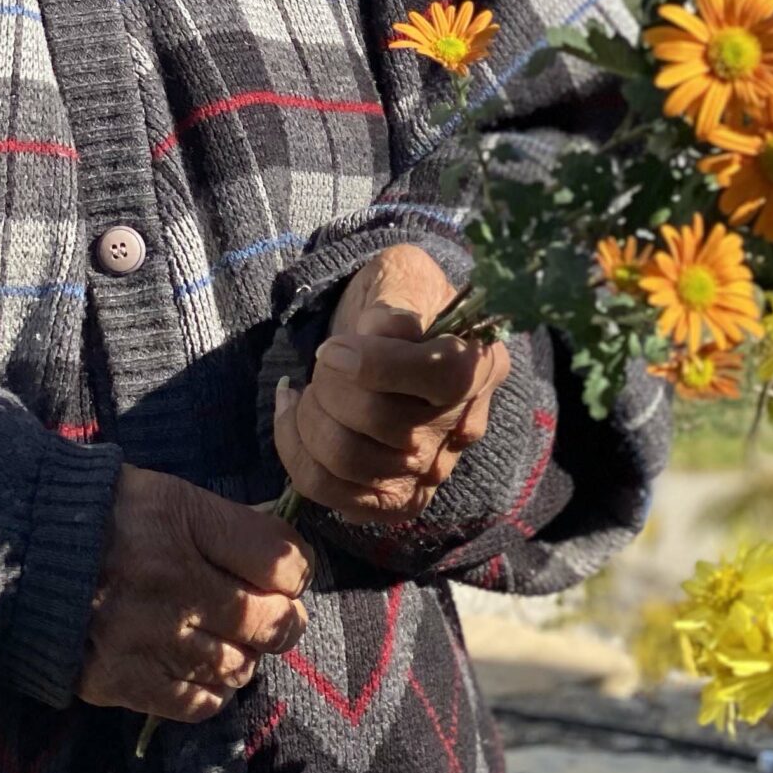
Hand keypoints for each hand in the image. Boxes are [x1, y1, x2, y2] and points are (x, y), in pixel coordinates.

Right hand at [77, 466, 311, 724]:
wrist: (15, 552)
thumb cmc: (101, 514)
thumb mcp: (167, 495)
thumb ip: (225, 525)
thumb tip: (283, 560)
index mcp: (183, 521)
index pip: (281, 561)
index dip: (296, 572)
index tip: (288, 576)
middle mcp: (171, 583)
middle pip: (268, 622)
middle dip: (284, 622)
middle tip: (277, 617)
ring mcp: (147, 637)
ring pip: (236, 667)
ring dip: (243, 656)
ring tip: (229, 640)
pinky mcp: (121, 680)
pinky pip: (195, 703)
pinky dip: (209, 690)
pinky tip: (200, 669)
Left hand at [272, 242, 510, 524]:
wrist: (384, 334)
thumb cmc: (396, 298)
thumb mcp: (403, 274)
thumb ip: (397, 298)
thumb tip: (383, 333)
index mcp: (479, 364)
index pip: (443, 376)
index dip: (377, 364)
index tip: (333, 346)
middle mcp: (462, 426)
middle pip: (384, 422)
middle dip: (330, 385)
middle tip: (322, 360)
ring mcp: (431, 470)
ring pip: (350, 461)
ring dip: (308, 419)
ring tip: (307, 389)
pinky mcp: (395, 498)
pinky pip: (333, 494)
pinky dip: (295, 452)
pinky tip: (292, 414)